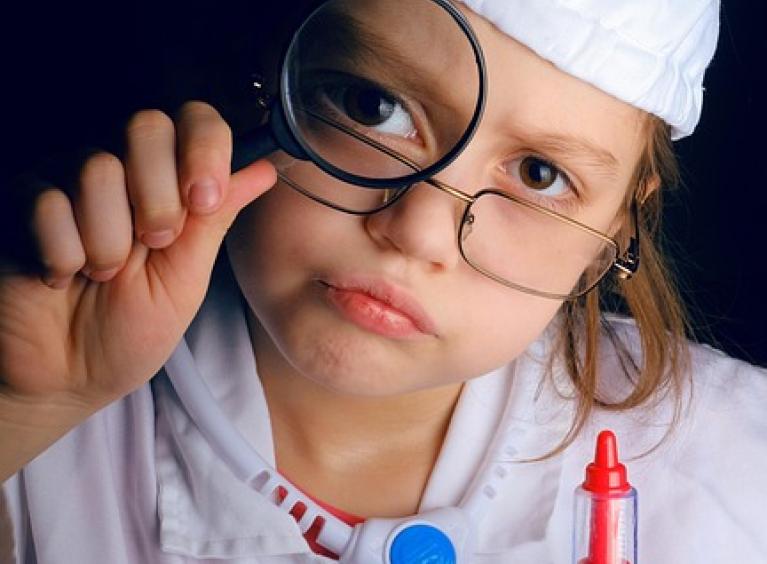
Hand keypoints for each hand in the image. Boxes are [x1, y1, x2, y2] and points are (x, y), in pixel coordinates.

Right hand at [0, 101, 274, 415]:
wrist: (69, 378)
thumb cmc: (131, 332)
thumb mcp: (187, 277)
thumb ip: (215, 218)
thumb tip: (263, 168)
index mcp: (168, 184)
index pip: (194, 121)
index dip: (204, 149)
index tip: (204, 200)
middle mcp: (121, 170)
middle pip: (147, 126)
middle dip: (159, 198)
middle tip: (151, 247)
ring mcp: (67, 179)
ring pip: (99, 168)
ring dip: (109, 242)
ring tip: (102, 274)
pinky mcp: (19, 200)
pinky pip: (48, 202)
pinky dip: (64, 255)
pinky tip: (61, 276)